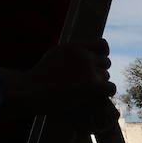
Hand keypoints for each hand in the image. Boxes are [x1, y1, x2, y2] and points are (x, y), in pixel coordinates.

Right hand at [0, 39, 115, 122]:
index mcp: (75, 47)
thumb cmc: (37, 77)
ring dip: (99, 85)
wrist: (31, 90)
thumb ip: (70, 54)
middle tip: (87, 83)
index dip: (102, 55)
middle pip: (106, 63)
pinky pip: (110, 88)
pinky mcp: (91, 85)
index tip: (95, 64)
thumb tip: (83, 54)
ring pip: (106, 77)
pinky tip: (97, 98)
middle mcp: (84, 55)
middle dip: (98, 72)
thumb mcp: (54, 56)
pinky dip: (105, 93)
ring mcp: (88, 70)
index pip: (103, 45)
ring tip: (86, 92)